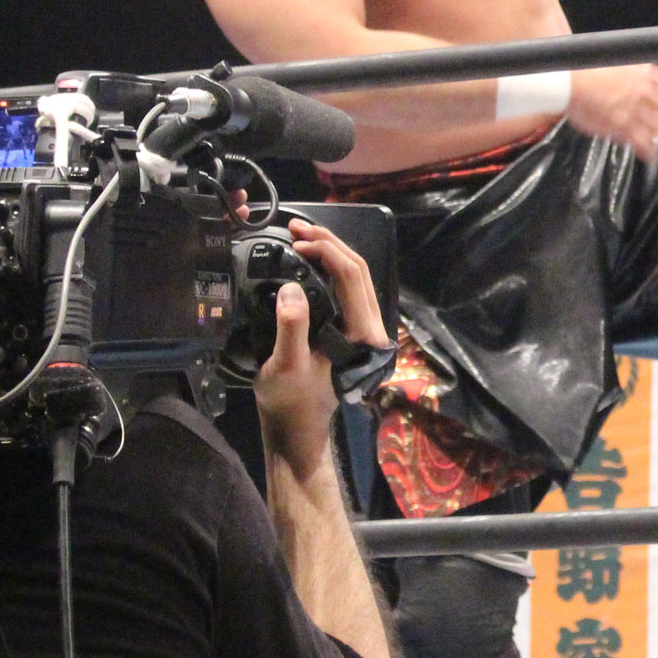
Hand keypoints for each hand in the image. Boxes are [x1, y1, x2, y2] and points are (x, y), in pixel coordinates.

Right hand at [254, 220, 390, 473]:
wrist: (296, 429)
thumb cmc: (290, 403)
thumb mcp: (286, 366)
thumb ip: (292, 327)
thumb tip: (291, 289)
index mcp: (364, 334)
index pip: (353, 277)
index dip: (327, 252)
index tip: (295, 242)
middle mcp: (370, 326)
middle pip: (357, 270)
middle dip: (328, 243)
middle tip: (295, 227)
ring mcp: (360, 325)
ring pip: (353, 275)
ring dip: (328, 251)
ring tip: (299, 235)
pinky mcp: (347, 326)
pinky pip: (343, 286)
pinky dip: (326, 266)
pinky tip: (306, 257)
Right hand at [568, 64, 657, 161]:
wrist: (568, 81)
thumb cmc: (580, 68)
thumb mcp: (610, 61)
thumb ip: (624, 70)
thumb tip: (625, 73)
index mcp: (640, 71)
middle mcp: (642, 90)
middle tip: (655, 117)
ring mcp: (635, 110)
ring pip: (657, 125)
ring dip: (655, 131)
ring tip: (651, 136)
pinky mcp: (624, 128)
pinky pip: (644, 143)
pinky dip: (649, 150)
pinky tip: (649, 154)